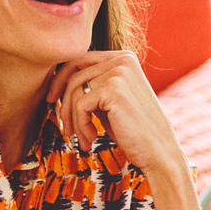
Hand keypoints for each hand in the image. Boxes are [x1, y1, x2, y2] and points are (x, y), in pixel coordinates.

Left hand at [47, 52, 186, 178]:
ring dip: (73, 119)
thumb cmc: (133, 130)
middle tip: (65, 127)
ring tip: (82, 139)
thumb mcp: (110, 101)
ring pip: (75, 91)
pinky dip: (80, 126)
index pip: (80, 60)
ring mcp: (119, 72)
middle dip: (63, 102)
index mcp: (124, 57)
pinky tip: (91, 139)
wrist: (158, 152)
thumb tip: (56, 77)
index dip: (60, 79)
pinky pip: (80, 105)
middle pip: (74, 74)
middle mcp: (123, 59)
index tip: (52, 100)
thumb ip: (92, 85)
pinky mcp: (114, 89)